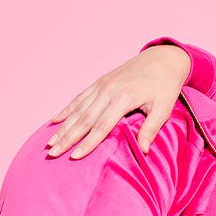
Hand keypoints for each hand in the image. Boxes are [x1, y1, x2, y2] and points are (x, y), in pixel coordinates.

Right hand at [45, 45, 190, 158]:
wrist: (164, 58)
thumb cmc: (166, 86)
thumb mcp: (164, 108)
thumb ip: (151, 129)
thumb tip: (144, 151)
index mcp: (124, 98)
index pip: (102, 126)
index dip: (87, 143)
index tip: (74, 157)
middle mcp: (109, 90)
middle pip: (84, 119)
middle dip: (67, 138)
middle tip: (53, 153)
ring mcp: (102, 85)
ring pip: (78, 109)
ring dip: (63, 126)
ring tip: (50, 142)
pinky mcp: (100, 81)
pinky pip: (79, 98)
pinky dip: (66, 110)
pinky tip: (55, 120)